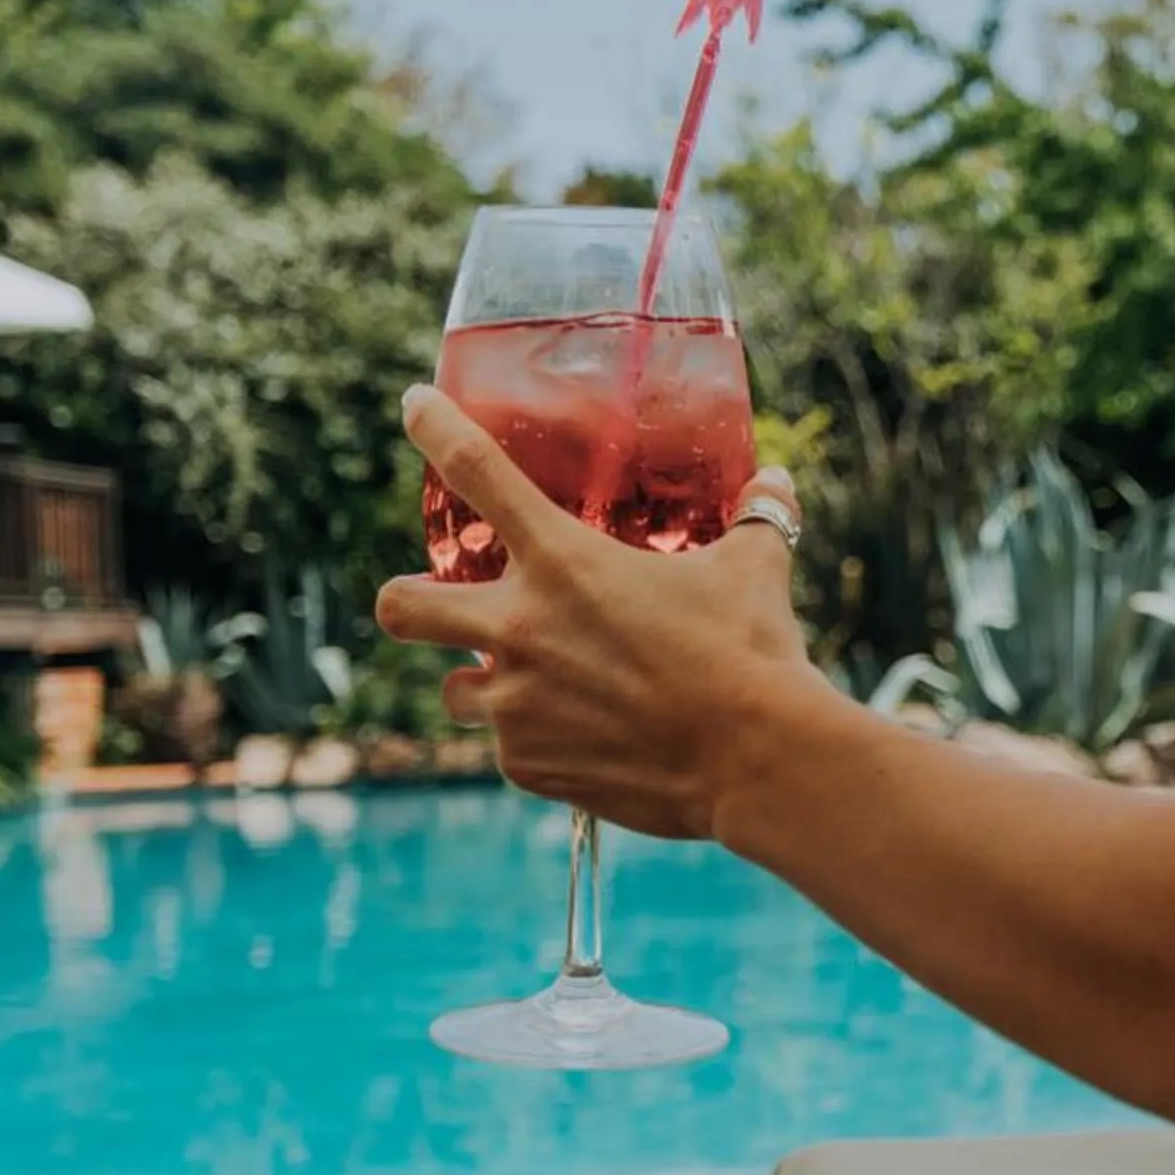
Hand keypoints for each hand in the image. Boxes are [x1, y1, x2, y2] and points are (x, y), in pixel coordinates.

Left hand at [373, 385, 822, 840]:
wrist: (755, 760)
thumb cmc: (752, 653)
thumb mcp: (753, 569)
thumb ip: (754, 517)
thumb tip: (775, 481)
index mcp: (563, 560)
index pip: (475, 470)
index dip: (433, 428)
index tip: (414, 408)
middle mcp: (519, 628)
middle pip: (400, 606)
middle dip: (404, 600)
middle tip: (431, 603)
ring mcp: (515, 703)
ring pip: (454, 691)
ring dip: (481, 683)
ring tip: (532, 687)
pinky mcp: (528, 766)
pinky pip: (510, 748)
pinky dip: (537, 741)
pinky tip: (585, 739)